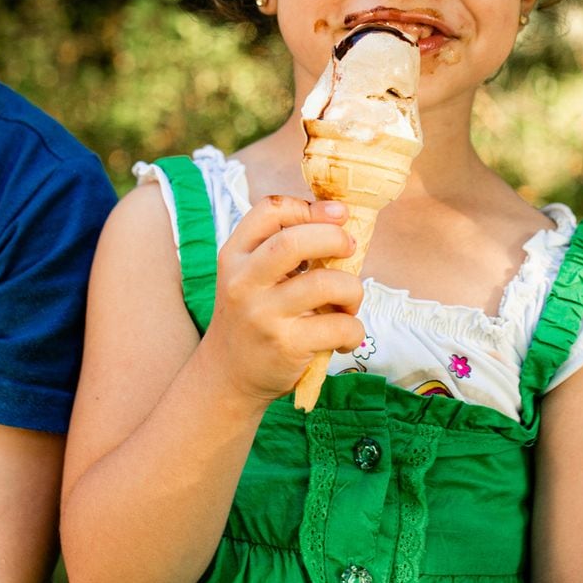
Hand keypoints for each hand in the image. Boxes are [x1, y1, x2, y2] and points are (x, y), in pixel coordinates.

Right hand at [201, 194, 362, 402]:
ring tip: (349, 302)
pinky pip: (339, 327)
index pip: (270, 210)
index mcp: (235, 255)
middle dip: (334, 237)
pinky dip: (354, 329)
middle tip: (350, 247)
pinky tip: (345, 337)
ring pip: (326, 284)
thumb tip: (340, 221)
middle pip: (294, 242)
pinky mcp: (286, 345)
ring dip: (353, 289)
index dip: (309, 207)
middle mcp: (244, 282)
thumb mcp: (250, 276)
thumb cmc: (252, 316)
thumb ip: (281, 249)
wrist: (227, 376)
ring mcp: (263, 314)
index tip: (336, 215)